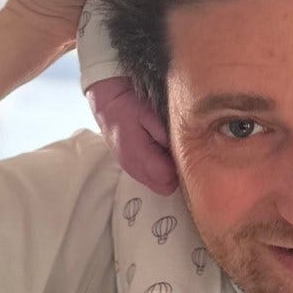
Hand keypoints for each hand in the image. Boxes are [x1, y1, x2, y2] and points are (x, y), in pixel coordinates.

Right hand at [87, 77, 177, 193]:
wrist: (107, 105)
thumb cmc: (128, 107)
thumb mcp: (149, 114)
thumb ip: (163, 133)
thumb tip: (180, 149)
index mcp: (139, 156)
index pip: (168, 178)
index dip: (180, 167)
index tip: (185, 152)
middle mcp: (134, 168)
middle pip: (165, 187)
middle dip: (176, 174)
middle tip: (179, 153)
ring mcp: (132, 169)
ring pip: (158, 185)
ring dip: (167, 174)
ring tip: (169, 151)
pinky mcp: (131, 167)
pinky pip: (150, 178)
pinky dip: (158, 171)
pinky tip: (160, 153)